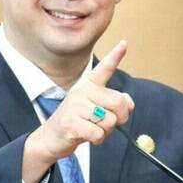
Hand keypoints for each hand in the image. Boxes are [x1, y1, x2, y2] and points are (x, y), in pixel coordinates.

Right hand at [26, 40, 134, 164]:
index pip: (104, 68)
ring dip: (106, 130)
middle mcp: (81, 91)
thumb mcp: (97, 109)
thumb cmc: (78, 121)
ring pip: (110, 120)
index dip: (115, 56)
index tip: (124, 43)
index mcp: (88, 84)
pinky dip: (97, 139)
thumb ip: (115, 103)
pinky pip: (98, 133)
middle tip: (108, 122)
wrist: (52, 137)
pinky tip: (86, 136)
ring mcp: (75, 106)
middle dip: (120, 117)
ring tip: (92, 128)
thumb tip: (130, 104)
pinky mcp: (70, 123)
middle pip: (118, 102)